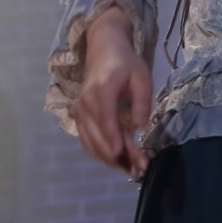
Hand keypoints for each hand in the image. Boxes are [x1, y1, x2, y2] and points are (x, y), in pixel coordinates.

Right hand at [75, 6, 151, 177]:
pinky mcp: (79, 118)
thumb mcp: (142, 77)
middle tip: (138, 169)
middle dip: (117, 156)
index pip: (107, 122)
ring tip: (130, 170)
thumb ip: (142, 100)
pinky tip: (116, 161)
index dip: (116, 142)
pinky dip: (100, 153)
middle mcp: (85, 104)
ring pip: (90, 143)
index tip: (128, 157)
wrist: (104, 52)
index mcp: (102, 91)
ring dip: (108, 159)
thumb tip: (139, 125)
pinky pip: (86, 140)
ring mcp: (79, 112)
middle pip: (98, 137)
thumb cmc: (126, 64)